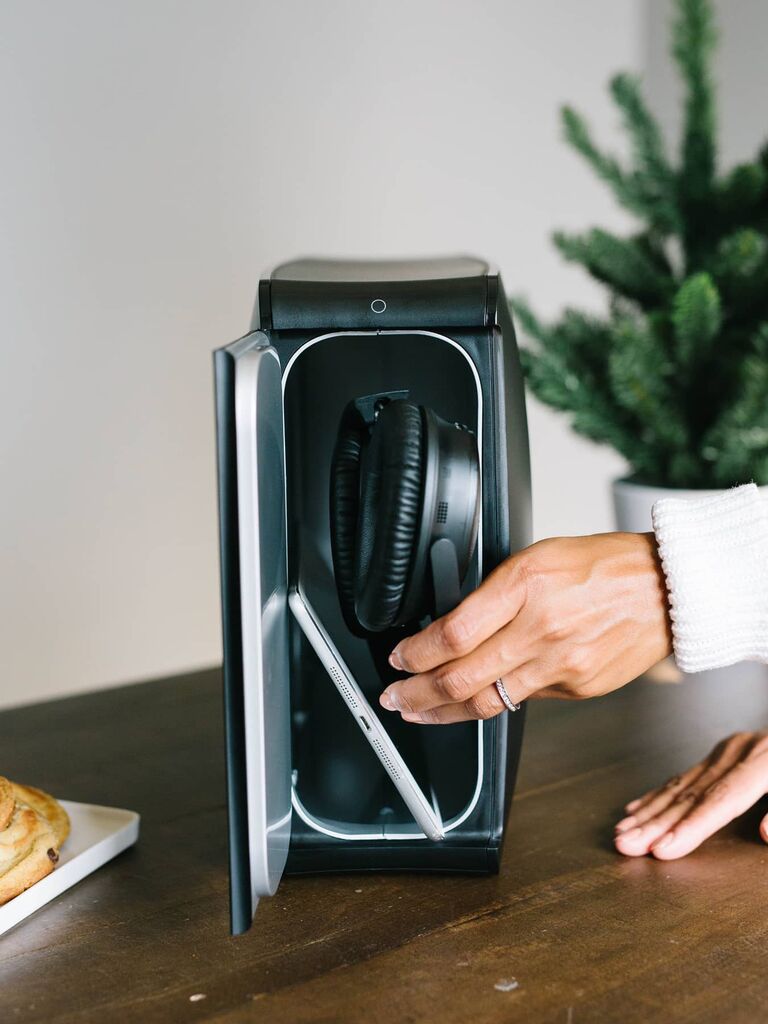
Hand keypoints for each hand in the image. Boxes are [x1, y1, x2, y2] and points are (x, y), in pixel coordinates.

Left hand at [379, 532, 671, 722]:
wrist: (665, 589)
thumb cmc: (603, 566)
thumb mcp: (536, 557)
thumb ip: (493, 594)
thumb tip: (451, 629)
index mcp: (526, 585)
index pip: (453, 633)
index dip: (416, 653)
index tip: (399, 658)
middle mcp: (541, 629)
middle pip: (461, 677)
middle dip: (416, 693)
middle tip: (393, 697)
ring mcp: (561, 665)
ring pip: (487, 702)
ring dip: (443, 712)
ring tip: (418, 713)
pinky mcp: (577, 689)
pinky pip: (523, 703)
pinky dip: (492, 704)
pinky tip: (474, 703)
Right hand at [615, 732, 767, 858]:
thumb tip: (765, 834)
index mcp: (767, 760)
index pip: (722, 800)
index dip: (692, 827)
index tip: (663, 850)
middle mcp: (740, 752)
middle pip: (694, 793)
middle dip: (656, 823)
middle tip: (625, 845)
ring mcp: (730, 749)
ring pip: (683, 785)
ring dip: (650, 812)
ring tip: (622, 834)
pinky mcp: (726, 751)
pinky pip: (686, 775)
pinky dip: (659, 794)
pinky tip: (638, 808)